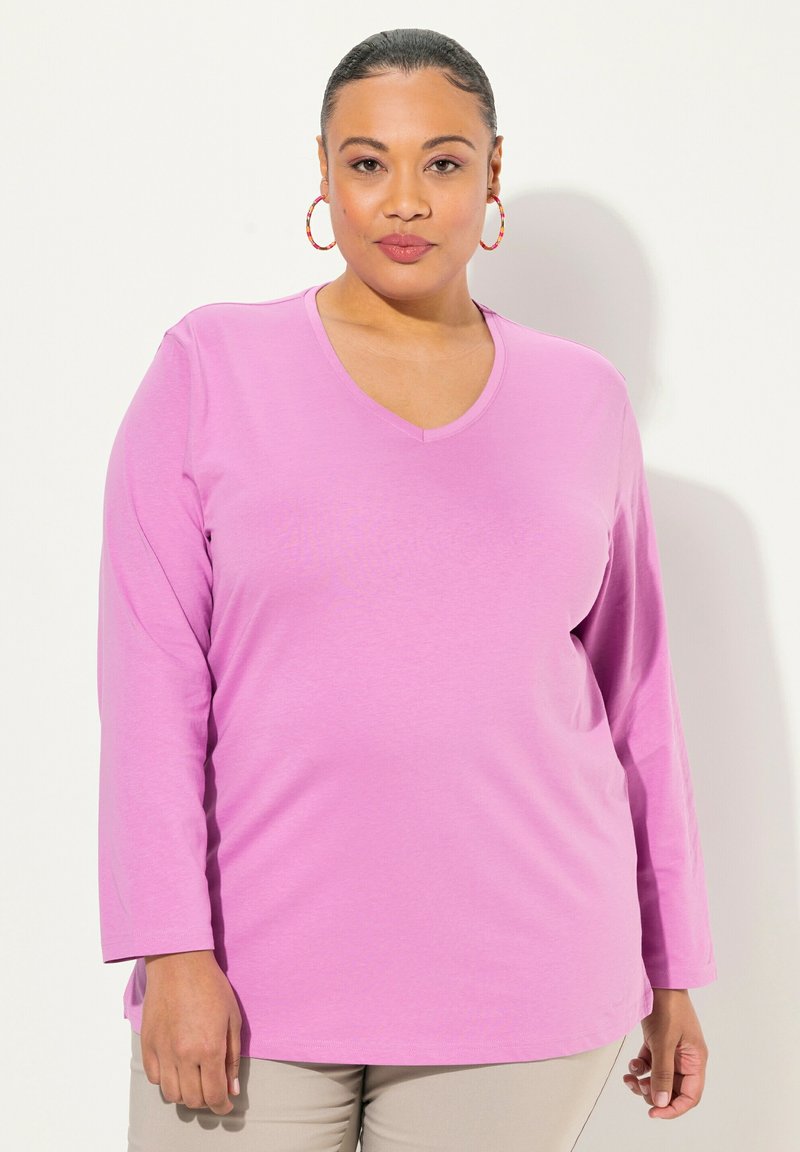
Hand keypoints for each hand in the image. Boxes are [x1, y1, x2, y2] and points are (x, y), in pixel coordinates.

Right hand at [139, 949, 242, 1114]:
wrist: (179, 962)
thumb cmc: (210, 986)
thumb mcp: (232, 1019)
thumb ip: (233, 1058)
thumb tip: (232, 1089)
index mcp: (210, 1048)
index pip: (214, 1095)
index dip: (221, 1105)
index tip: (225, 1104)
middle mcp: (184, 1055)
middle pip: (192, 1099)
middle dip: (205, 1100)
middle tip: (212, 1089)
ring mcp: (163, 1051)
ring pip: (171, 1094)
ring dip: (185, 1093)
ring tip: (194, 1080)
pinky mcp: (147, 1044)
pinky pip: (154, 1078)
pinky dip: (166, 1080)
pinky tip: (176, 1068)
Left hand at [622, 988, 708, 1118]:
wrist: (658, 978)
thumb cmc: (668, 1005)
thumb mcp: (664, 1042)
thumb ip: (662, 1073)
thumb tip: (660, 1102)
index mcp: (695, 1059)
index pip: (690, 1096)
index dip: (674, 1108)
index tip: (655, 1112)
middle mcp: (685, 1058)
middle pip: (672, 1089)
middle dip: (654, 1093)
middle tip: (638, 1088)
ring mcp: (671, 1050)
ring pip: (659, 1077)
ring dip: (644, 1082)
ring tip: (630, 1078)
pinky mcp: (658, 1041)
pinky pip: (650, 1064)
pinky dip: (640, 1067)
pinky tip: (632, 1064)